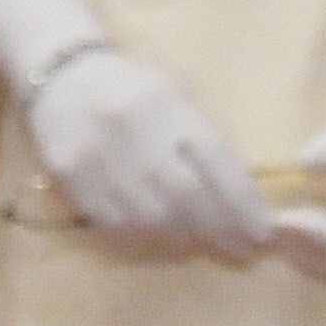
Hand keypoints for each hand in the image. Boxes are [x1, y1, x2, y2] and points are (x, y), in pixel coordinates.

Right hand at [22, 47, 266, 261]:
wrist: (62, 77)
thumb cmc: (136, 86)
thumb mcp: (179, 95)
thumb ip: (205, 137)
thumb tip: (240, 191)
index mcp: (168, 106)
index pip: (216, 161)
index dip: (243, 200)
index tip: (263, 228)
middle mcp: (132, 133)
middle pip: (185, 195)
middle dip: (219, 227)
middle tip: (243, 248)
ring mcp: (95, 158)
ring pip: (148, 216)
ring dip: (184, 238)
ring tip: (208, 245)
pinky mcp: (68, 178)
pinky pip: (111, 222)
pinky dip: (142, 238)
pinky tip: (163, 242)